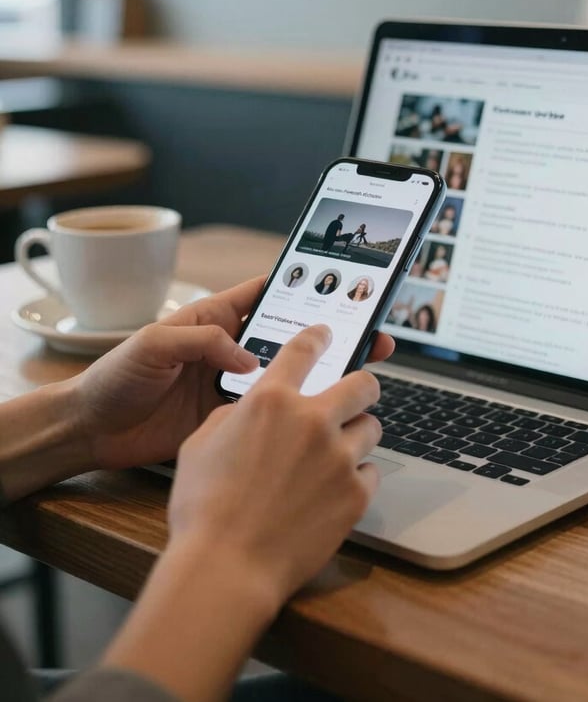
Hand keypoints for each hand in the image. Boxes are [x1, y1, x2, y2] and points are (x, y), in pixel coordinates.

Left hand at [72, 275, 392, 472]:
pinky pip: (268, 414)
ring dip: (317, 375)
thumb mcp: (152, 344)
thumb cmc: (114, 376)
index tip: (342, 285)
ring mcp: (230, 386)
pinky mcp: (228, 421)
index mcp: (213, 319)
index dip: (303, 287)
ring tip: (357, 372)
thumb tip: (248, 361)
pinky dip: (293, 414)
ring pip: (286, 376)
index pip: (266, 294)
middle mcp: (229, 350)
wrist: (90, 430)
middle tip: (368, 334)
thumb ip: (201, 342)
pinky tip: (318, 416)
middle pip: (288, 336)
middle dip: (327, 334)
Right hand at [168, 323, 387, 605]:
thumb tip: (251, 410)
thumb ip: (233, 415)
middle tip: (354, 397)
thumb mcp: (200, 444)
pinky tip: (334, 492)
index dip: (318, 337)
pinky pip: (370, 473)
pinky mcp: (356, 495)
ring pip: (372, 428)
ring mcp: (339, 458)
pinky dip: (356, 478)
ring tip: (337, 454)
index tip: (326, 334)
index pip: (305, 350)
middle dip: (362, 386)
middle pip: (362, 384)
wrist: (226, 569)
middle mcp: (312, 420)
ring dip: (356, 435)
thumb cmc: (203, 508)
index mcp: (271, 400)